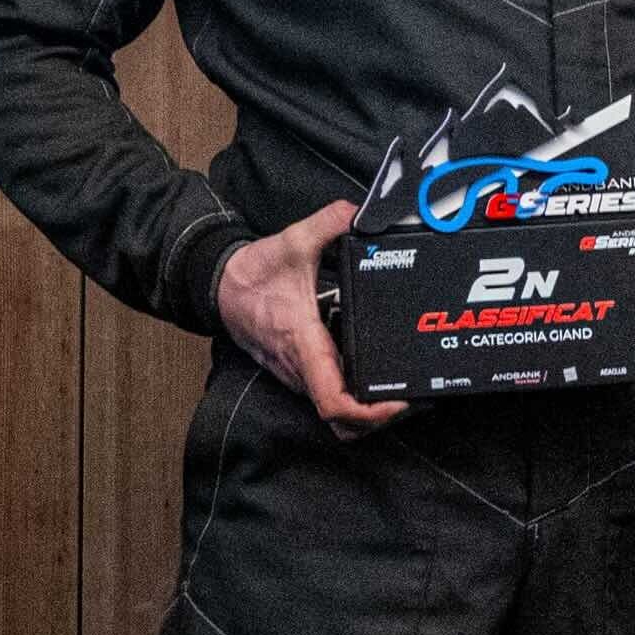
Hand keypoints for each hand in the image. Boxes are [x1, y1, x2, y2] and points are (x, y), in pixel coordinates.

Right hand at [214, 201, 401, 432]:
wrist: (220, 286)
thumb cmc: (252, 274)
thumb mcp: (291, 241)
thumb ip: (328, 223)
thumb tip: (358, 213)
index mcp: (304, 345)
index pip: (335, 403)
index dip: (370, 414)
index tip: (400, 402)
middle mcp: (303, 369)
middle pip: (345, 421)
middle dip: (382, 418)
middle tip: (415, 397)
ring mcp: (300, 375)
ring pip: (338, 415)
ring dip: (370, 413)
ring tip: (403, 391)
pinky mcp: (301, 371)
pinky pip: (331, 397)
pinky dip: (356, 398)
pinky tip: (378, 375)